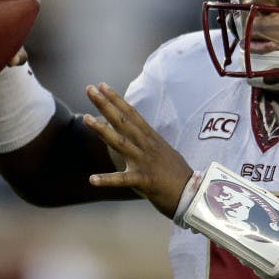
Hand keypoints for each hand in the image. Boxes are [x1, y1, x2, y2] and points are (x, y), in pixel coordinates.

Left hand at [84, 83, 193, 218]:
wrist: (193, 193)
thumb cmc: (175, 174)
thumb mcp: (160, 151)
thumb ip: (143, 141)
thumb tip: (132, 133)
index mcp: (150, 138)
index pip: (131, 114)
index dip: (116, 99)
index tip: (102, 85)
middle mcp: (146, 146)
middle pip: (123, 121)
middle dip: (106, 105)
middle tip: (89, 89)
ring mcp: (145, 162)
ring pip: (121, 143)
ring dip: (103, 131)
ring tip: (85, 119)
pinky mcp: (145, 181)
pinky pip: (123, 180)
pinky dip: (107, 180)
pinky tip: (92, 179)